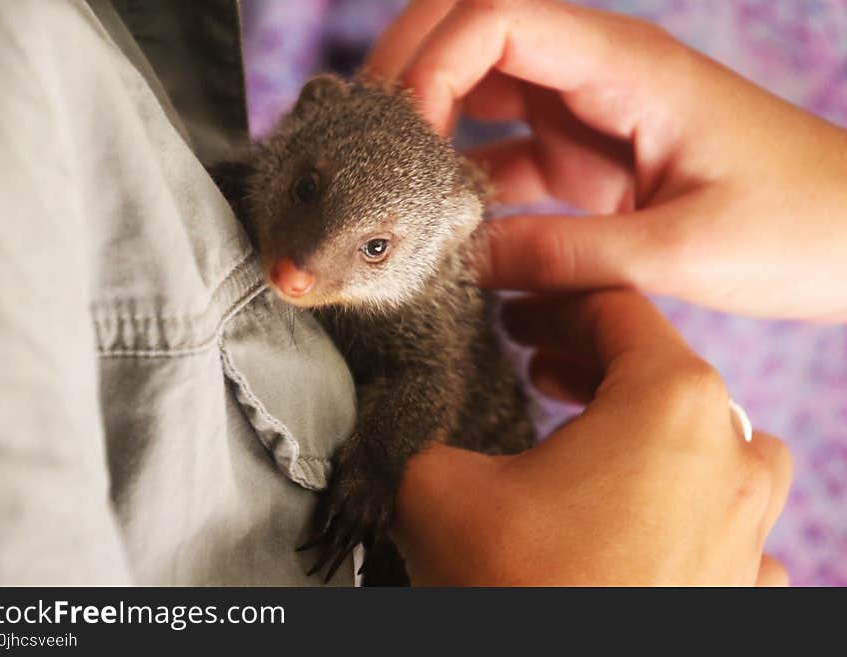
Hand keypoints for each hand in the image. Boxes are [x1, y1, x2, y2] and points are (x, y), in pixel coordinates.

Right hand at [367, 0, 846, 321]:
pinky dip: (463, 183)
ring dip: (428, 127)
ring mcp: (587, 117)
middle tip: (363, 135)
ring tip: (383, 183)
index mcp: (626, 66)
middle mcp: (596, 76)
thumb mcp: (678, 252)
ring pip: (480, 92)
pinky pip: (504, 158)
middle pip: (472, 31)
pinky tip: (438, 224)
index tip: (400, 133)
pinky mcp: (587, 163)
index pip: (497, 17)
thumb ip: (563, 255)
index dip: (431, 61)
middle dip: (408, 69)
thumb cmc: (800, 229)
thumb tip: (462, 260)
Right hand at [392, 289, 791, 584]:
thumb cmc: (514, 586)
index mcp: (673, 403)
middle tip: (532, 362)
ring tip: (583, 432)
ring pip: (708, 442)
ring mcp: (749, 529)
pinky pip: (720, 517)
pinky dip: (677, 498)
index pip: (616, 312)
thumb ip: (427, 427)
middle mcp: (733, 458)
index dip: (554, 303)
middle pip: (663, 373)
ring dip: (645, 425)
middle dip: (590, 360)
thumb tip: (409, 412)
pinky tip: (627, 515)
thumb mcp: (437, 483)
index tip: (514, 312)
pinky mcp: (743, 588)